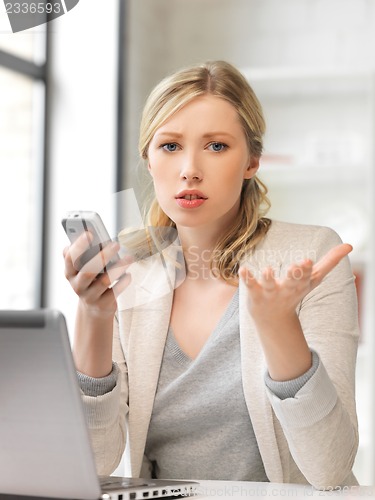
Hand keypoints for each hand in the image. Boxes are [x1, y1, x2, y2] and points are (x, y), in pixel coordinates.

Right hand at [63, 230, 131, 317]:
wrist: (93, 308)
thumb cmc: (91, 281)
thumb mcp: (83, 269)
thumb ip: (84, 254)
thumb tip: (91, 234)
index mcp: (70, 272)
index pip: (70, 258)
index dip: (78, 246)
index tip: (89, 234)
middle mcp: (77, 285)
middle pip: (88, 271)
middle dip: (102, 257)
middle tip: (116, 245)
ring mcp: (90, 296)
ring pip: (105, 281)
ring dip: (118, 268)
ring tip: (129, 258)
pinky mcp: (103, 304)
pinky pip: (115, 291)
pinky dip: (123, 282)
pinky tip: (128, 274)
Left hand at [239, 243, 352, 379]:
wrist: (273, 320)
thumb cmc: (295, 293)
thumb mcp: (314, 279)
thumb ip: (330, 262)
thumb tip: (350, 245)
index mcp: (301, 284)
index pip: (306, 276)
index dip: (306, 269)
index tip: (308, 260)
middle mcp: (287, 289)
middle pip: (292, 282)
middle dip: (295, 274)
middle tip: (296, 265)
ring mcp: (270, 293)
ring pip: (270, 285)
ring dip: (269, 278)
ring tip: (267, 269)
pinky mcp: (255, 294)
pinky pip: (250, 285)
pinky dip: (247, 278)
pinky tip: (243, 269)